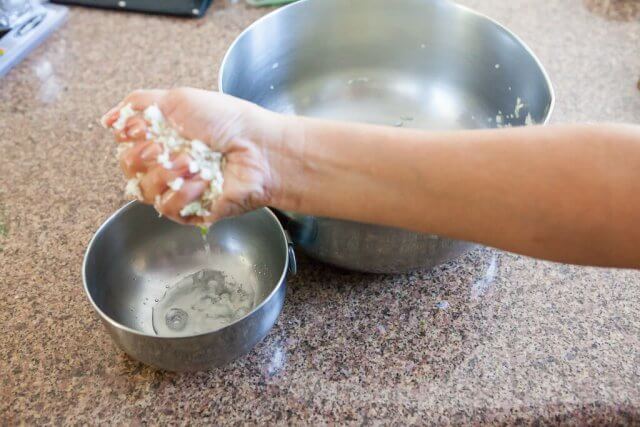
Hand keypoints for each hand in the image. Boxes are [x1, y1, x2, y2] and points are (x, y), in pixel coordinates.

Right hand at [101, 88, 286, 224]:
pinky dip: (182, 192)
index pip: (124, 143)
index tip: (145, 128)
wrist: (259, 148)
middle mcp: (166, 163)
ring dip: (167, 173)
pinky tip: (202, 181)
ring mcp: (178, 189)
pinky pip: (167, 208)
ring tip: (193, 162)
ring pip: (144, 190)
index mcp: (161, 137)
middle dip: (143, 155)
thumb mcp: (179, 99)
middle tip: (165, 146)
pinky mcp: (190, 211)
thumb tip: (109, 118)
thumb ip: (138, 104)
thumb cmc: (228, 122)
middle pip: (128, 168)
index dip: (130, 136)